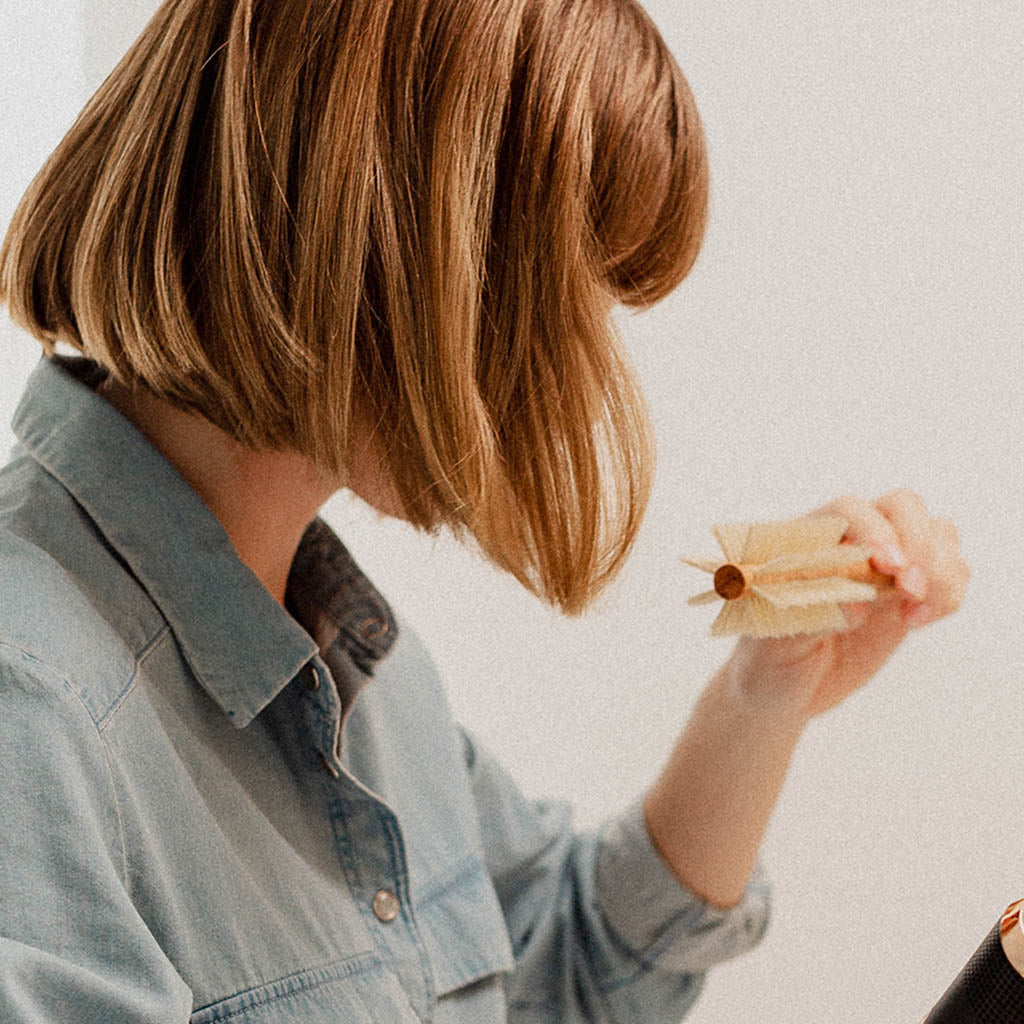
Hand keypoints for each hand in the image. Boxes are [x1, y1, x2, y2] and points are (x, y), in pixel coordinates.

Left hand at [726, 490, 969, 720]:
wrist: (780, 691)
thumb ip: (813, 618)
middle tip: (909, 588)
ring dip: (939, 569)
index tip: (886, 566)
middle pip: (903, 507)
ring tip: (913, 614)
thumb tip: (857, 604)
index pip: (848, 510)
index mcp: (804, 542)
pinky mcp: (906, 593)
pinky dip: (948, 593)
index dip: (873, 530)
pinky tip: (917, 621)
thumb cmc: (765, 659)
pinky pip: (950, 572)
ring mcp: (881, 567)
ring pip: (936, 534)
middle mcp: (848, 543)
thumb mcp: (776, 643)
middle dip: (918, 542)